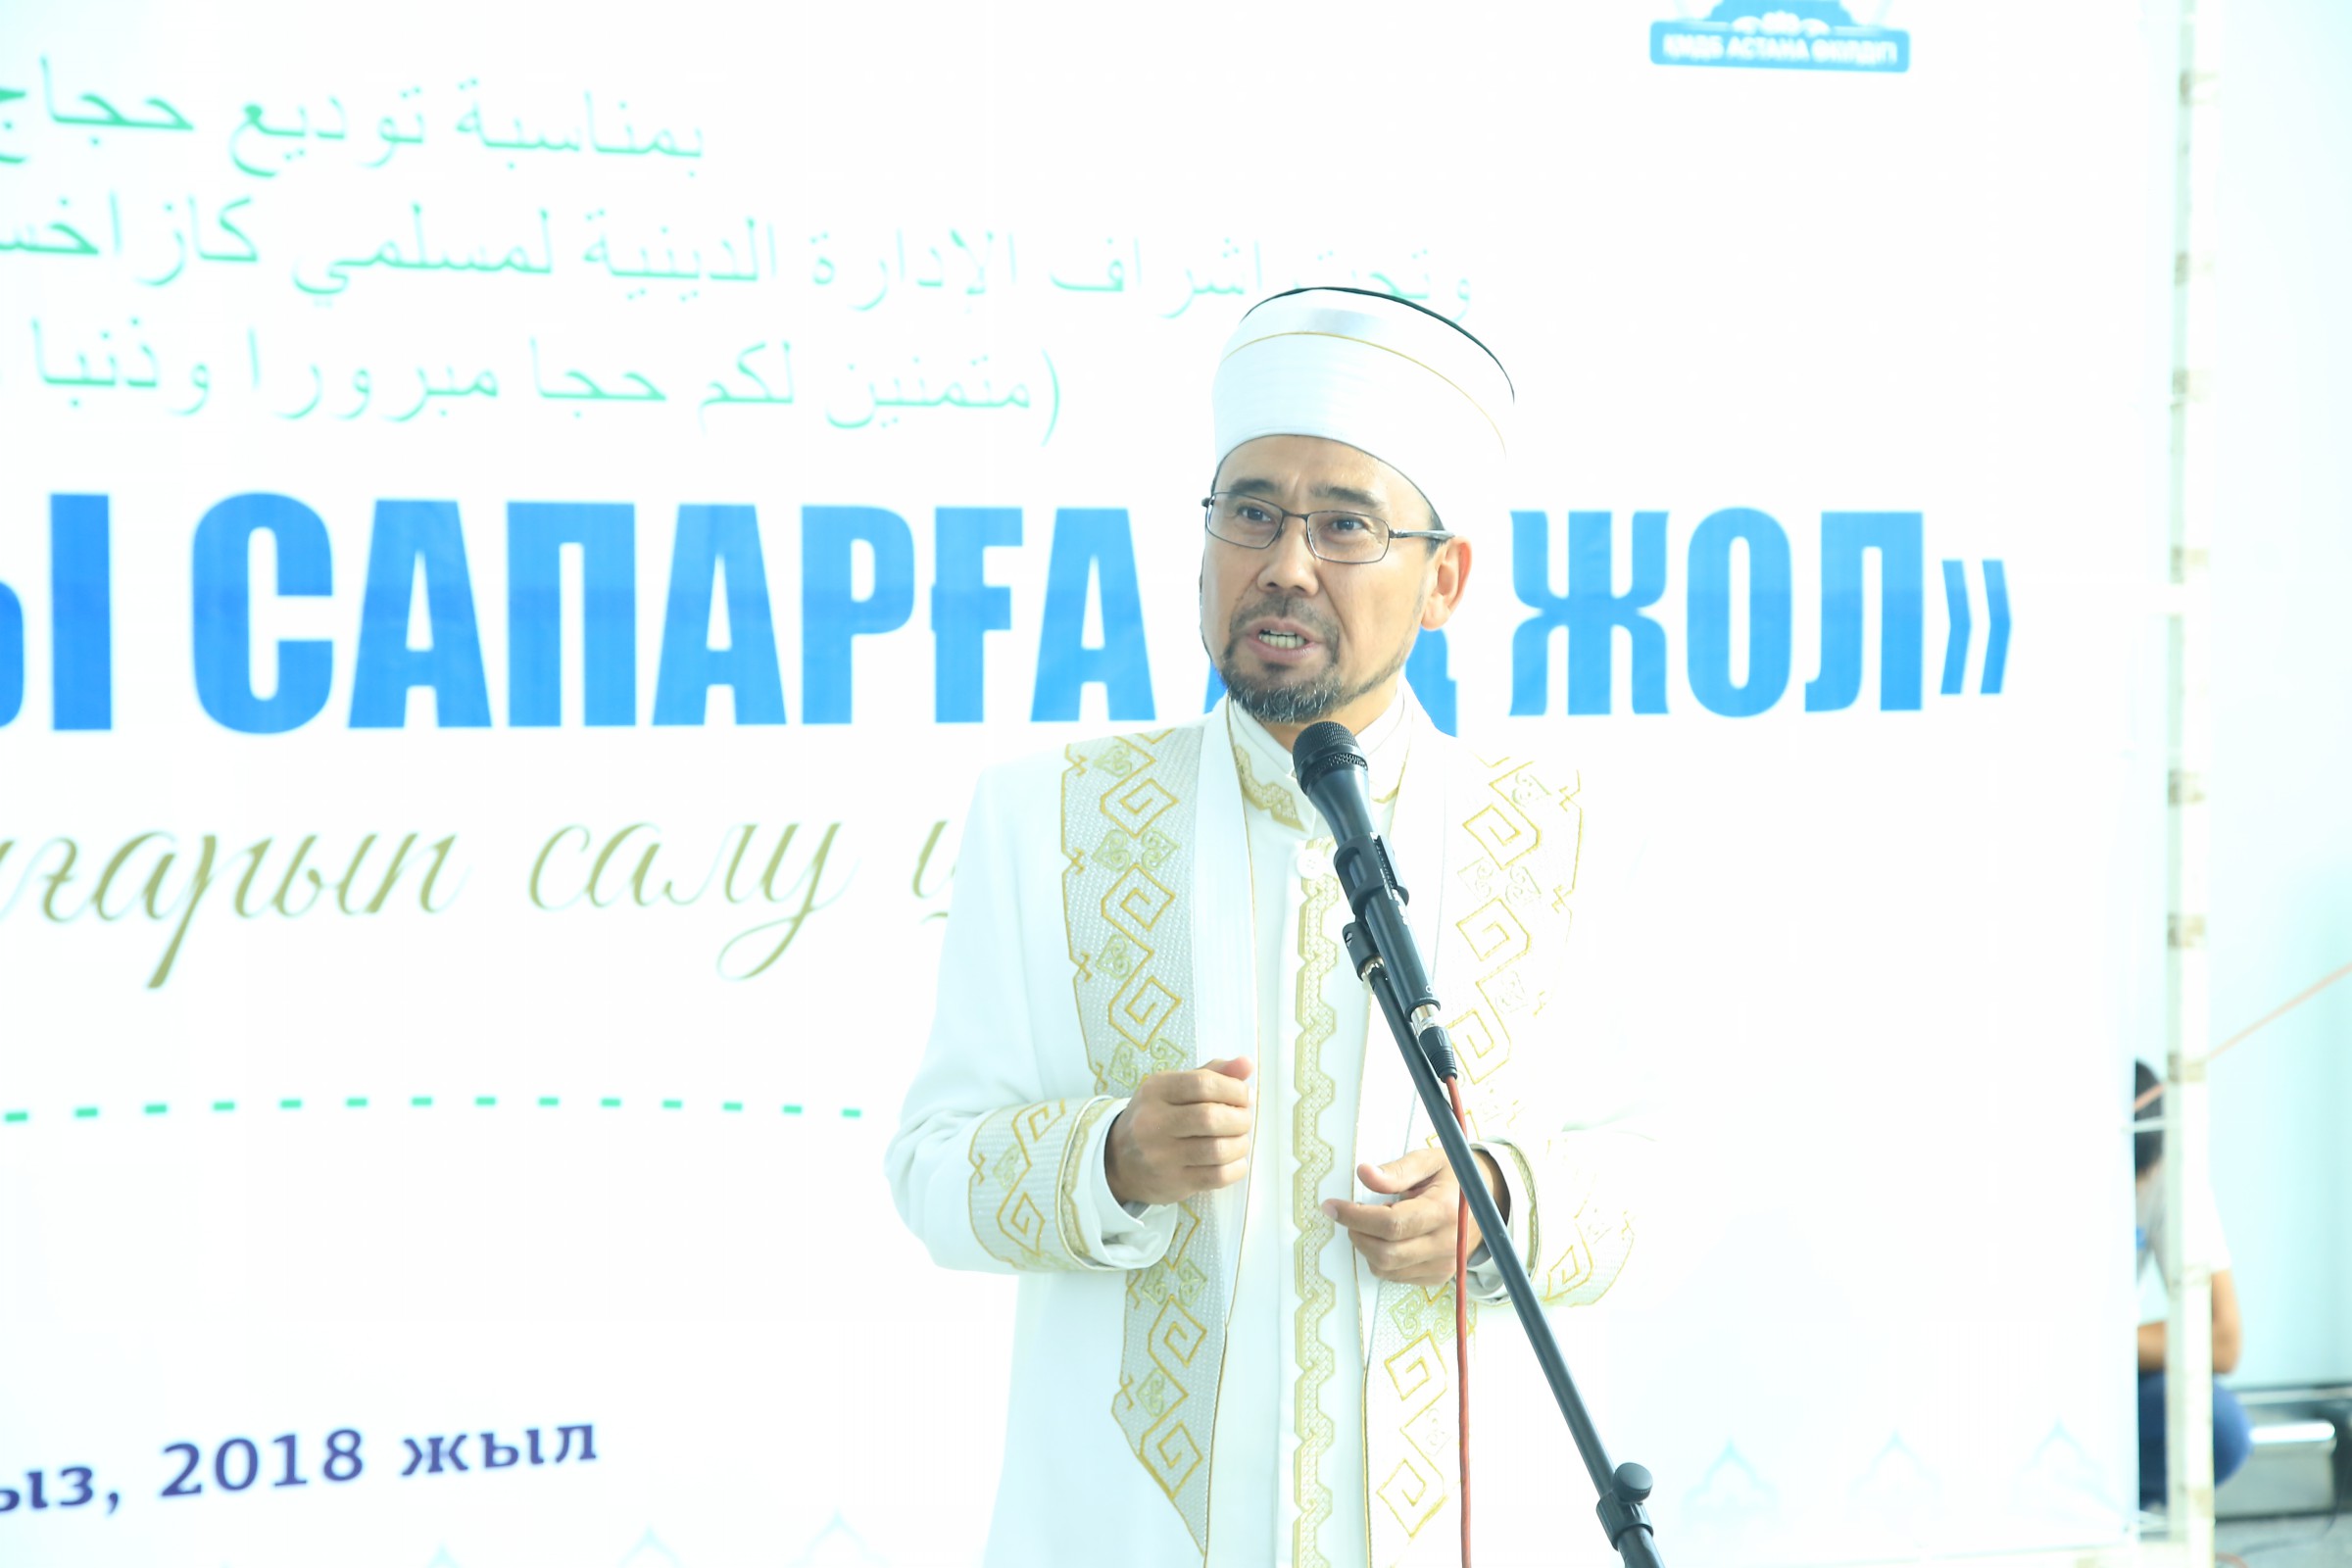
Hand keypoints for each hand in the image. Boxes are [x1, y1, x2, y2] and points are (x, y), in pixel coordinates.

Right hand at [1104, 1057, 1254, 1206]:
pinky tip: (1234, 1161)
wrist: (1118, 1159)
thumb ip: (1211, 1074)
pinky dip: (1236, 1168)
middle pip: (1210, 1118)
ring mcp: (1161, 1156)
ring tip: (1239, 1141)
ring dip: (1240, 1144)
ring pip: (1216, 1149)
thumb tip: (1247, 1064)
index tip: (1244, 1096)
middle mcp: (1153, 1122)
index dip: (1233, 1089)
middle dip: (1240, 1118)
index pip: (1203, 1083)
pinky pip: (1216, 1176)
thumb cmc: (1156, 1117)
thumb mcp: (1173, 1088)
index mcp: (1156, 1090)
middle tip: (1243, 1120)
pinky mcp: (1171, 1182)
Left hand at [1324, 1147, 1502, 1286]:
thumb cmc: (1454, 1177)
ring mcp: (1444, 1264)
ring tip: (1373, 1222)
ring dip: (1366, 1246)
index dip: (1354, 1216)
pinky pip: (1396, 1276)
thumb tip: (1364, 1173)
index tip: (1332, 1206)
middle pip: (1385, 1253)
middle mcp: (1447, 1244)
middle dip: (1356, 1233)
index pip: (1391, 1224)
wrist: (1486, 1201)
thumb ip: (1396, 1170)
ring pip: (1386, 1268)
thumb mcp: (1429, 1161)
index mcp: (1445, 1211)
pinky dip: (1381, 1258)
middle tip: (1349, 1214)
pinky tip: (1388, 1237)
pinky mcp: (1438, 1276)